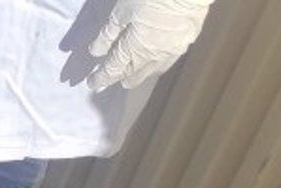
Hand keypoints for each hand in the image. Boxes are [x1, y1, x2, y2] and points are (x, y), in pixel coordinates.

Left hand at [87, 0, 212, 91]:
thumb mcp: (123, 10)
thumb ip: (109, 32)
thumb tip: (96, 53)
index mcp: (134, 46)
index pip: (114, 67)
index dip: (102, 76)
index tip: (92, 84)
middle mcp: (153, 53)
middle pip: (135, 72)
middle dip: (122, 78)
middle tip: (115, 82)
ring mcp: (173, 49)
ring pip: (153, 69)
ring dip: (141, 75)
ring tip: (132, 79)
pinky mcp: (188, 40)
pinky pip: (170, 60)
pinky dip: (158, 66)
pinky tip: (157, 64)